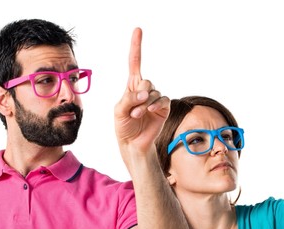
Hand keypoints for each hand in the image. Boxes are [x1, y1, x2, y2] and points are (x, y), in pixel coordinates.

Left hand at [114, 27, 169, 152]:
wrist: (133, 143)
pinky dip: (155, 105)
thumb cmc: (123, 126)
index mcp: (132, 86)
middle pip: (146, 81)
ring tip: (137, 115)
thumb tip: (145, 94)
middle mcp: (144, 90)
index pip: (135, 62)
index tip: (138, 30)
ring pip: (153, 92)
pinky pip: (163, 100)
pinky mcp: (163, 108)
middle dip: (139, 94)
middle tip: (134, 109)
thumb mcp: (119, 110)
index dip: (136, 46)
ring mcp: (155, 99)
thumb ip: (130, 99)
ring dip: (144, 104)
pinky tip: (149, 112)